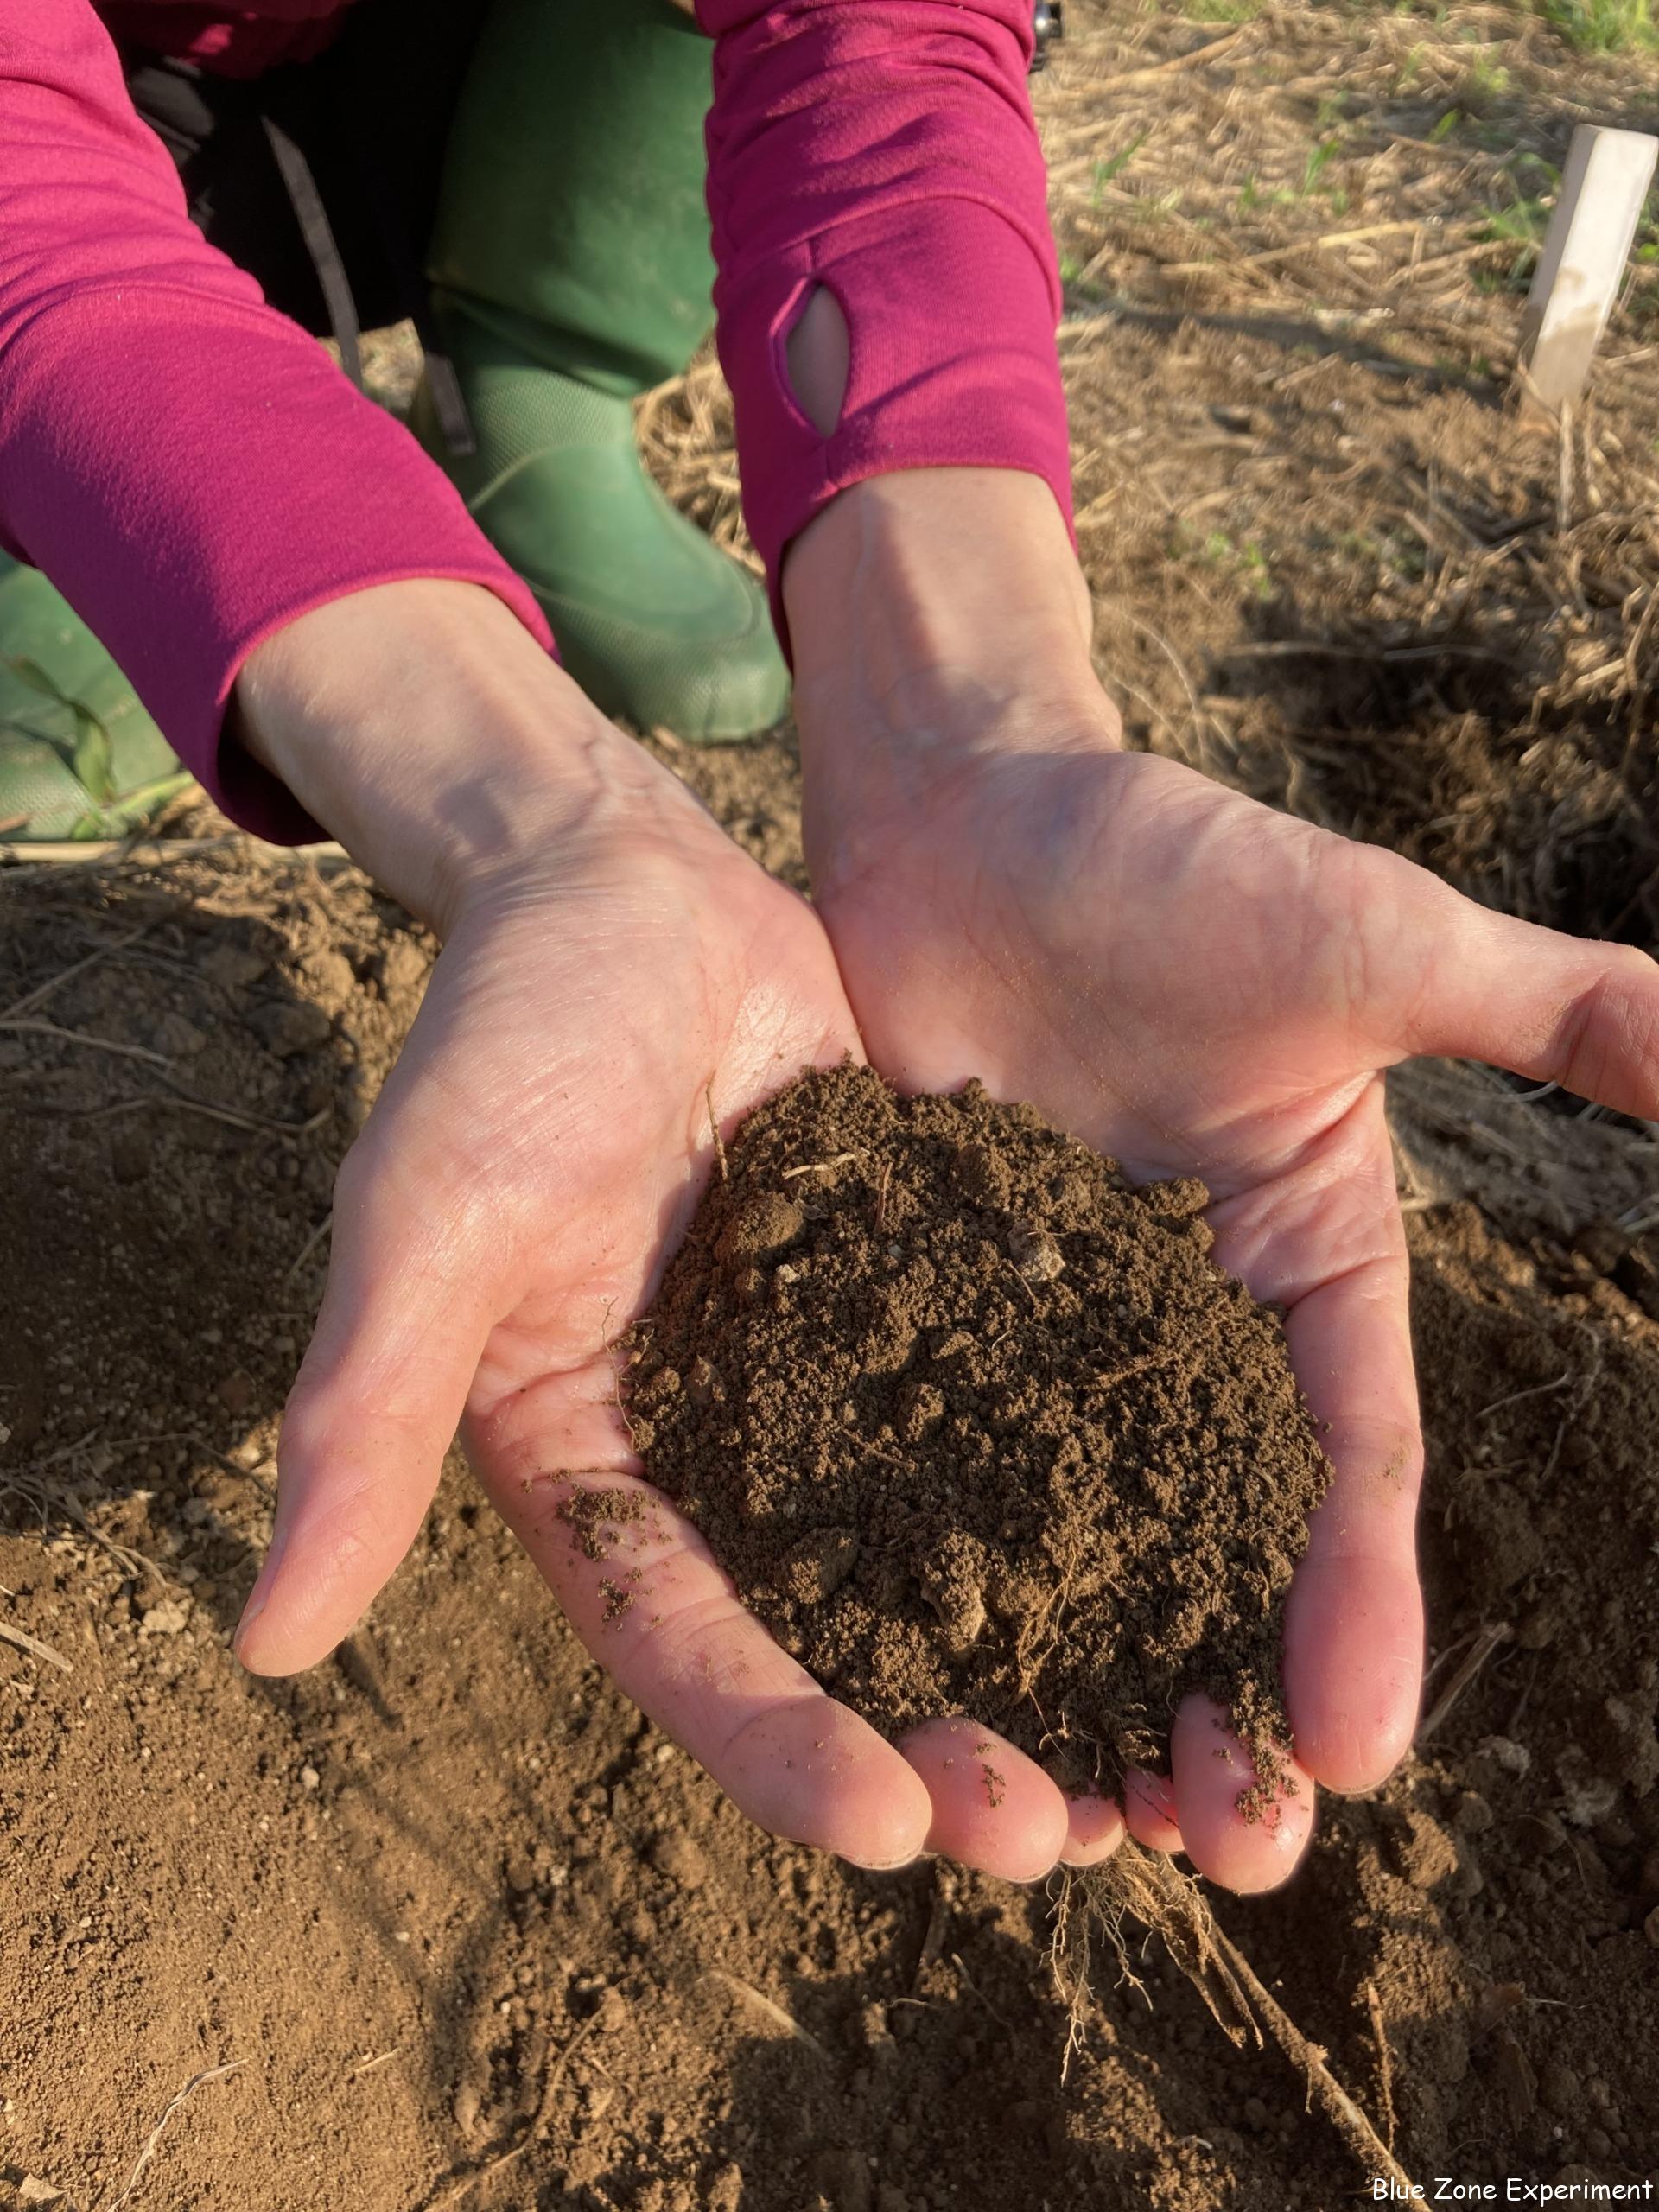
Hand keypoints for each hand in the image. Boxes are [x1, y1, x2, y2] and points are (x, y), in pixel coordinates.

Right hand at [228, 579, 1127, 1879]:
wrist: (624, 886)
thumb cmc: (499, 1037)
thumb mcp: (429, 1213)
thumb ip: (364, 1407)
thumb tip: (264, 1637)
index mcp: (594, 1469)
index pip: (685, 1649)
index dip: (782, 1748)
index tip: (899, 1827)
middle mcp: (722, 1456)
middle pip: (839, 1642)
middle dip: (947, 1745)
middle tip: (1072, 1828)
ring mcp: (831, 1384)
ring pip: (950, 1554)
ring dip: (1049, 1656)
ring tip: (1168, 1749)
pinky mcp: (925, 1298)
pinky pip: (1018, 1409)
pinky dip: (1097, 1488)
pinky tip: (1205, 1545)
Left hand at [788, 472, 1658, 1890]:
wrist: (967, 808)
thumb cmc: (1174, 861)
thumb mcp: (1381, 948)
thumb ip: (1555, 1015)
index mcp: (1305, 1270)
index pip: (1347, 1469)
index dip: (1352, 1611)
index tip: (1350, 1756)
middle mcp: (1172, 1326)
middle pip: (1206, 1543)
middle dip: (1217, 1699)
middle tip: (1207, 1852)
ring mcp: (1030, 1326)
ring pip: (1057, 1534)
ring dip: (1069, 1679)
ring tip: (1051, 1827)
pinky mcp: (901, 1306)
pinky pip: (904, 1454)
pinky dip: (911, 1568)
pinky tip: (889, 1683)